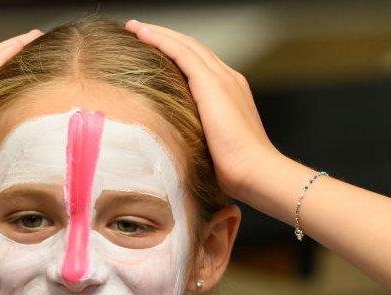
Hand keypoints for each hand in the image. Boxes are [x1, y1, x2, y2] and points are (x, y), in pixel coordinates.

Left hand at [125, 20, 282, 202]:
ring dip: (158, 33)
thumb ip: (199, 136)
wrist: (255, 171)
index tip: (153, 50)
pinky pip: (181, 52)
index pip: (199, 64)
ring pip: (185, 45)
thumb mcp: (213, 147)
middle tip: (138, 30)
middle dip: (165, 37)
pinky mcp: (211, 83)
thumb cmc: (236, 171)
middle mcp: (228, 78)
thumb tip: (175, 144)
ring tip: (135, 27)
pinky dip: (160, 40)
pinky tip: (141, 34)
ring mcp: (222, 78)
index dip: (176, 53)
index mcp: (230, 93)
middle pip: (192, 48)